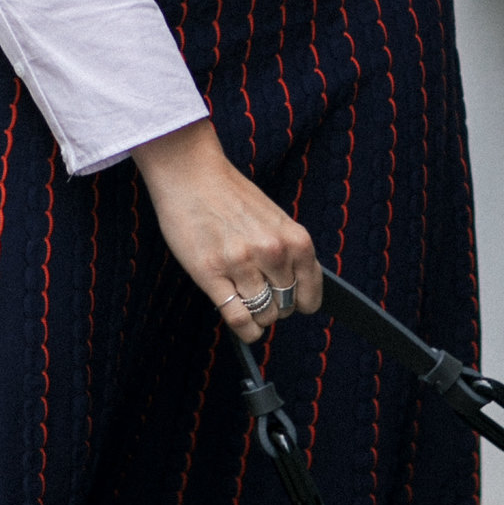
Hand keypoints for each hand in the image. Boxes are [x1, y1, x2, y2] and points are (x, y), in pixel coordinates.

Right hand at [133, 119, 321, 339]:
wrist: (191, 175)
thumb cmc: (232, 196)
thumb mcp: (276, 219)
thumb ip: (291, 252)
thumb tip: (299, 289)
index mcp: (295, 239)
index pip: (311, 293)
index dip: (301, 303)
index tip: (292, 302)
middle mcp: (273, 253)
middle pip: (285, 307)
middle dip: (275, 307)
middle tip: (261, 295)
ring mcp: (242, 264)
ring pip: (263, 315)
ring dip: (257, 315)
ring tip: (247, 300)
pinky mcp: (211, 274)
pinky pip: (238, 318)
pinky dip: (244, 329)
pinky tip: (243, 324)